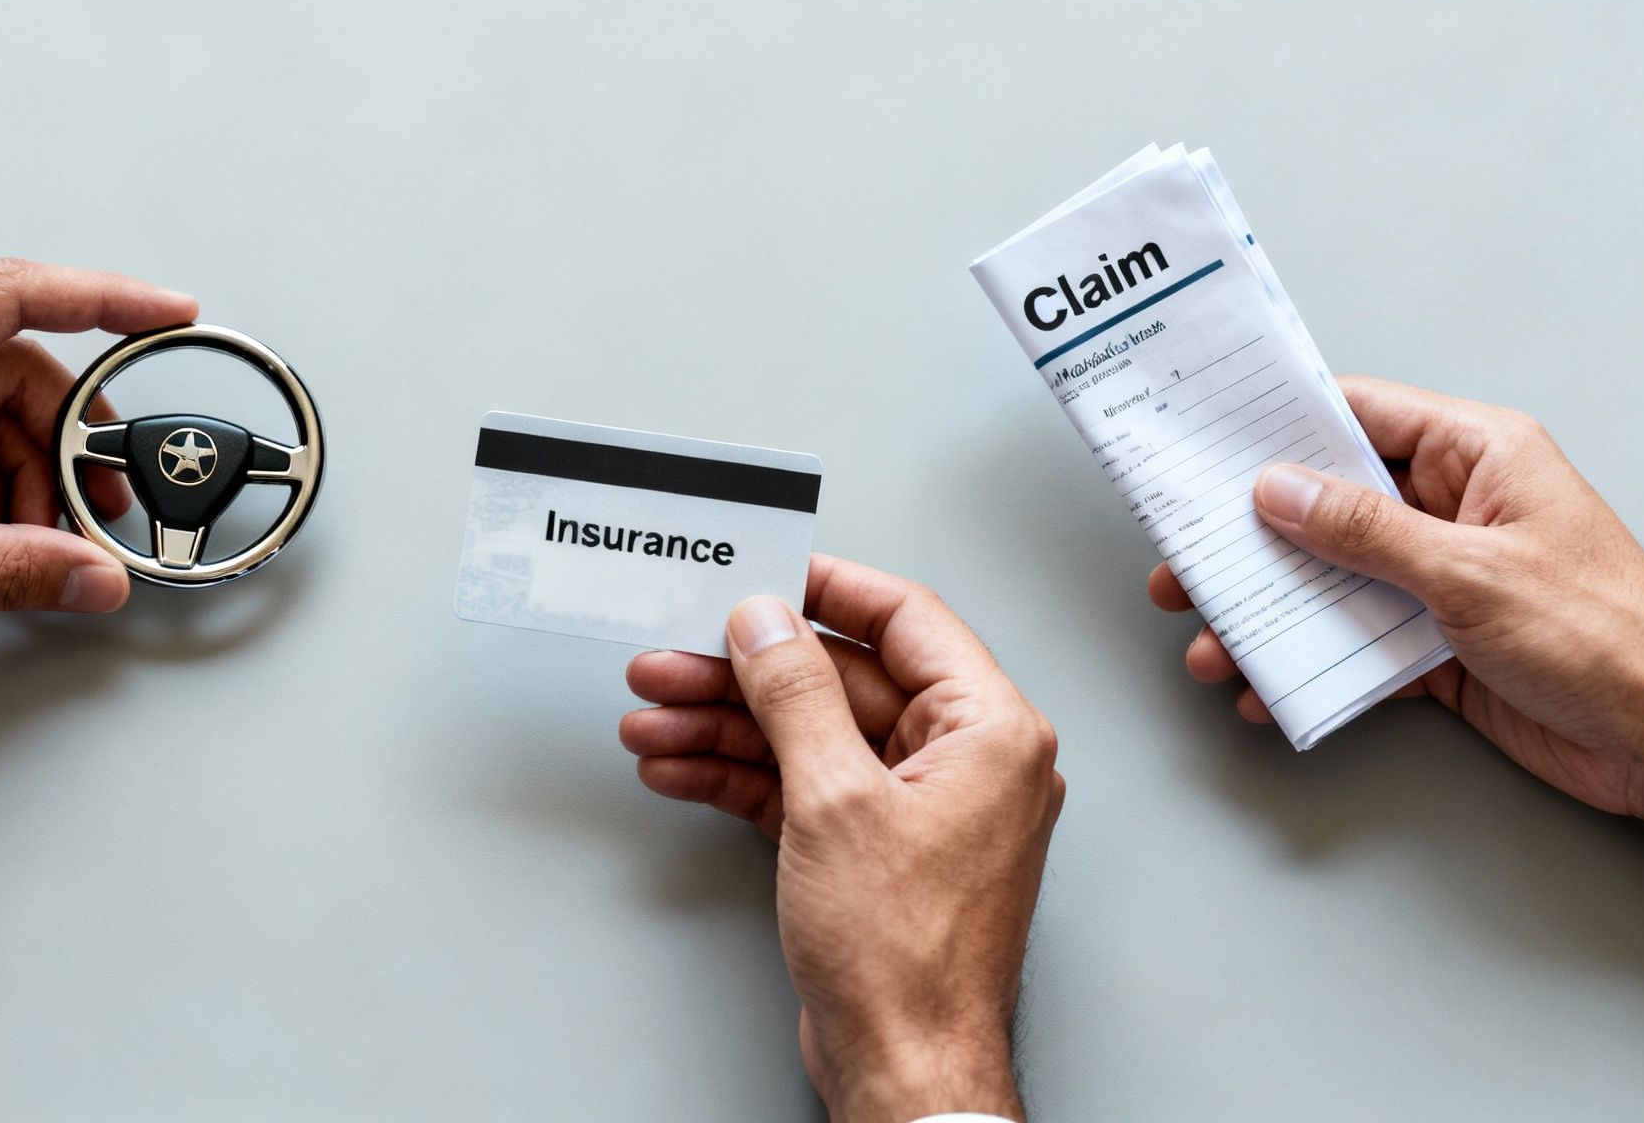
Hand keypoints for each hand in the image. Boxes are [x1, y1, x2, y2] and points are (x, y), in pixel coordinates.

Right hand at [623, 555, 1062, 1122]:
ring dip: (724, 727)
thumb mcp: (835, 801)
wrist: (903, 1069)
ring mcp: (916, 809)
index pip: (904, 620)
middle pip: (840, 682)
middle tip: (672, 661)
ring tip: (653, 720)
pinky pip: (801, 788)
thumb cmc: (909, 960)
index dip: (825, 589)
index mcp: (989, 731)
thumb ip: (794, 697)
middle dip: (745, 676)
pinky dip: (739, 778)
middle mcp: (963, 762)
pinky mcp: (872, 851)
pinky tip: (680, 768)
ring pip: (809, 737)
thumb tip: (766, 624)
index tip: (762, 573)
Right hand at [1150, 375, 1643, 819]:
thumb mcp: (1471, 572)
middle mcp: (1459, 510)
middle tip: (1189, 562)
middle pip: (1332, 507)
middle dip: (1255, 541)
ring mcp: (1446, 581)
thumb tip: (1281, 491)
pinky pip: (1356, 646)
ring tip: (1215, 644)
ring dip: (1272, 615)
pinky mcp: (1441, 648)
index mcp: (1481, 458)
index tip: (1214, 440)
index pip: (1365, 417)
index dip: (1286, 426)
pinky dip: (1309, 667)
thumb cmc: (1608, 636)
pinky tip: (1271, 687)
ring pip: (1334, 583)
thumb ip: (1366, 530)